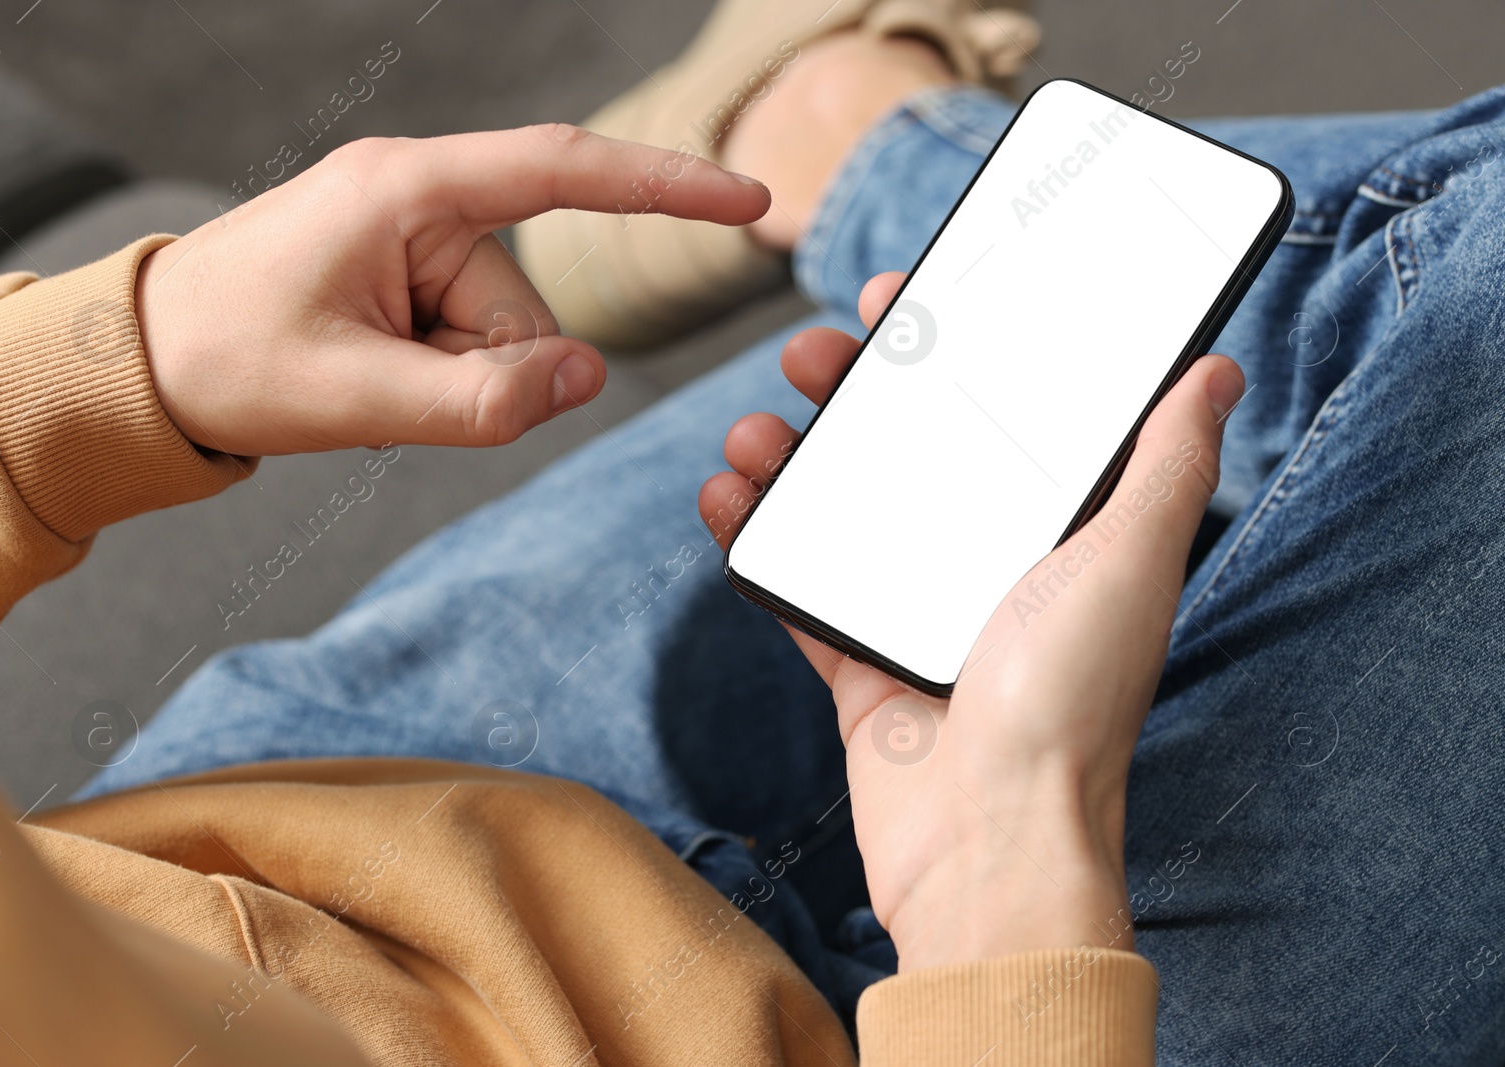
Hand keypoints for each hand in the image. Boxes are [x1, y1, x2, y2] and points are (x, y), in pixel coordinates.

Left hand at [136, 126, 768, 455]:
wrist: (139, 365)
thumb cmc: (223, 359)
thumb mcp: (354, 397)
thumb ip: (483, 400)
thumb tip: (588, 377)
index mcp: (405, 191)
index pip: (562, 171)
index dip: (663, 186)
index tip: (745, 202)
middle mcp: (418, 201)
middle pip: (527, 303)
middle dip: (482, 370)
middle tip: (387, 392)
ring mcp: (411, 238)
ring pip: (502, 335)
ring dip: (453, 381)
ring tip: (363, 385)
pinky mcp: (404, 276)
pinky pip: (469, 342)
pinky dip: (436, 378)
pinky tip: (369, 381)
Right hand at [700, 272, 1241, 971]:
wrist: (990, 843)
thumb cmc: (1071, 705)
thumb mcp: (1131, 564)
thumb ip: (1167, 467)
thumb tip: (1216, 372)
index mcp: (1053, 534)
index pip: (995, 415)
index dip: (948, 350)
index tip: (901, 299)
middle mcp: (985, 566)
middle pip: (906, 450)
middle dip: (854, 392)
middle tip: (813, 353)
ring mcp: (916, 615)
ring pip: (840, 509)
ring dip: (790, 459)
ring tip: (753, 431)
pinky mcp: (859, 665)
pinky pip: (795, 588)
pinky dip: (754, 541)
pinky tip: (723, 498)